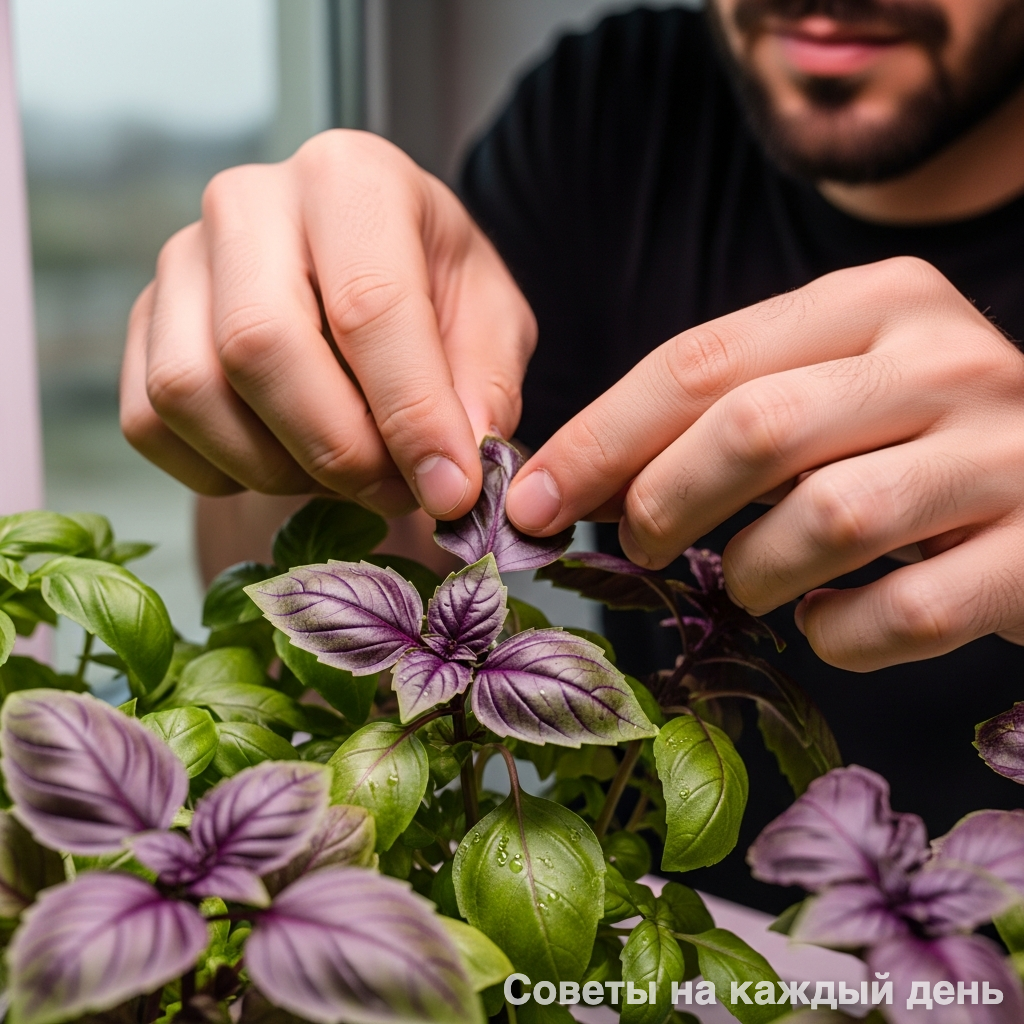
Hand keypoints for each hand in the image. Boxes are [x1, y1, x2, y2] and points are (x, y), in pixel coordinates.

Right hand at [120, 130, 535, 518]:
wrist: (367, 264)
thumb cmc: (434, 286)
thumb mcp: (491, 319)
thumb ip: (483, 390)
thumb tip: (451, 475)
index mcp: (351, 180)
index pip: (368, 306)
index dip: (411, 417)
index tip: (450, 491)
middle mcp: (248, 202)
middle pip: (259, 345)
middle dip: (336, 449)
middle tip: (394, 491)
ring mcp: (181, 259)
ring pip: (190, 390)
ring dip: (275, 467)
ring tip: (345, 473)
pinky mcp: (145, 320)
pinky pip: (150, 421)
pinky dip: (219, 469)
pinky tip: (284, 461)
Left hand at [505, 257, 1023, 670]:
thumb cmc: (918, 441)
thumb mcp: (830, 391)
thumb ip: (730, 414)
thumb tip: (578, 481)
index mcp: (874, 302)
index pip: (699, 362)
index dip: (600, 439)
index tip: (531, 500)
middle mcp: (945, 359)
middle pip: (753, 428)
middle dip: (663, 501)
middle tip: (638, 547)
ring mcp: (1004, 454)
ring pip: (828, 519)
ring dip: (754, 573)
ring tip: (751, 582)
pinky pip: (903, 614)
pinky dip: (840, 634)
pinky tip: (831, 621)